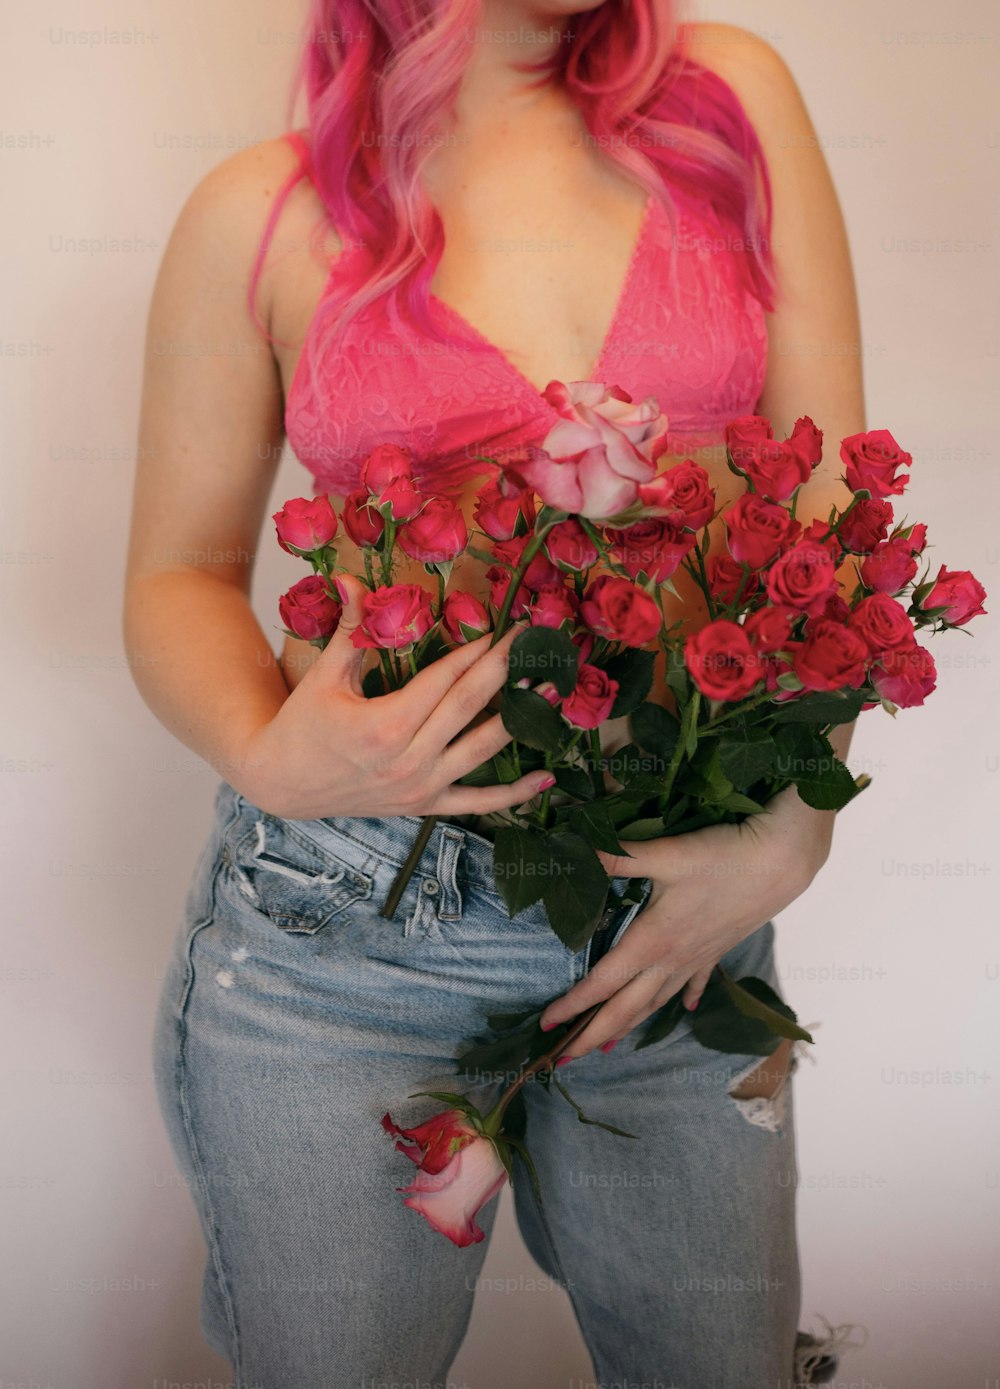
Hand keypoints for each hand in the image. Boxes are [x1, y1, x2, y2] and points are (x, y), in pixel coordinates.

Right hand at [234, 574, 552, 819]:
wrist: (281, 783)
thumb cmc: (301, 726)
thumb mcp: (324, 675)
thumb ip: (351, 629)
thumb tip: (353, 577)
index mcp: (383, 726)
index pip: (443, 681)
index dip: (476, 652)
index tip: (505, 629)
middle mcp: (408, 761)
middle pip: (469, 708)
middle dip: (505, 672)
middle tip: (536, 644)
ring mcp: (420, 788)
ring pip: (482, 751)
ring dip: (521, 721)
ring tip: (551, 692)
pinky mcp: (424, 806)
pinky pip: (477, 803)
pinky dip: (513, 794)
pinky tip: (546, 775)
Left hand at [538, 787, 833, 1059]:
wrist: (781, 862)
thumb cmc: (722, 857)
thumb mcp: (664, 853)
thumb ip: (615, 856)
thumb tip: (569, 848)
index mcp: (653, 941)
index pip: (602, 983)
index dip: (572, 1006)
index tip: (545, 1027)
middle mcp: (672, 960)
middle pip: (626, 1008)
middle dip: (592, 1035)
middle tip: (562, 1060)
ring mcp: (697, 958)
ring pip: (656, 1002)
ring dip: (628, 1025)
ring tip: (606, 1046)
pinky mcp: (717, 949)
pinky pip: (693, 984)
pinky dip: (682, 999)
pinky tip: (685, 1011)